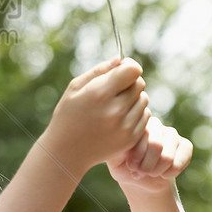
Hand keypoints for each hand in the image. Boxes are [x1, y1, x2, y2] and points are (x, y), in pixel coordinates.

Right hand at [45, 57, 150, 176]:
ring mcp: (125, 126)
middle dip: (129, 82)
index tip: (121, 70)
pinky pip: (145, 116)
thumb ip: (99, 71)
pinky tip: (120, 117)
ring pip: (144, 99)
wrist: (66, 151)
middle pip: (139, 83)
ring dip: (133, 98)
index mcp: (100, 93)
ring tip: (116, 104)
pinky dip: (136, 113)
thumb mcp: (75, 88)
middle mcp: (115, 110)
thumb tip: (120, 60)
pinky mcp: (131, 138)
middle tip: (115, 89)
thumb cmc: (68, 115)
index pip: (133, 70)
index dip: (129, 66)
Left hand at [107, 115, 191, 194]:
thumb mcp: (115, 160)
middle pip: (156, 145)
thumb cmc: (124, 168)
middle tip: (140, 172)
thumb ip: (116, 149)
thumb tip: (120, 141)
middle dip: (147, 165)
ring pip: (168, 156)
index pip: (141, 136)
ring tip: (150, 173)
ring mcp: (171, 133)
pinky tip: (163, 173)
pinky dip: (170, 173)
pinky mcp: (185, 145)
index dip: (137, 156)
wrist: (142, 181)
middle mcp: (154, 124)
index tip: (131, 167)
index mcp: (136, 124)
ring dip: (157, 171)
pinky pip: (180, 162)